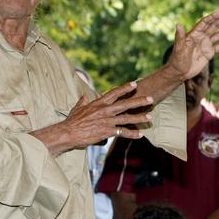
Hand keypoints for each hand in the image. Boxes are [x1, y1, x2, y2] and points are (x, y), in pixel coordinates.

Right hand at [33, 81, 153, 154]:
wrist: (68, 133)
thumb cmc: (72, 121)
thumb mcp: (77, 108)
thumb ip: (83, 102)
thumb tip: (84, 96)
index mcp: (99, 103)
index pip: (114, 93)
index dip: (125, 88)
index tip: (134, 84)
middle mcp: (105, 111)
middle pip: (125, 104)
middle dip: (139, 101)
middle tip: (151, 99)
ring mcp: (107, 121)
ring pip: (127, 118)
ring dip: (140, 118)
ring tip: (150, 117)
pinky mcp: (107, 132)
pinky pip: (122, 132)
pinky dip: (132, 133)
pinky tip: (140, 134)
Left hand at [167, 10, 218, 79]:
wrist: (180, 72)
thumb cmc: (177, 59)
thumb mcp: (179, 48)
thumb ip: (180, 36)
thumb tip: (178, 24)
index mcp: (194, 33)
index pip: (205, 22)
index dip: (213, 17)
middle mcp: (201, 37)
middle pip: (215, 26)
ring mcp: (206, 44)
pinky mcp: (210, 53)